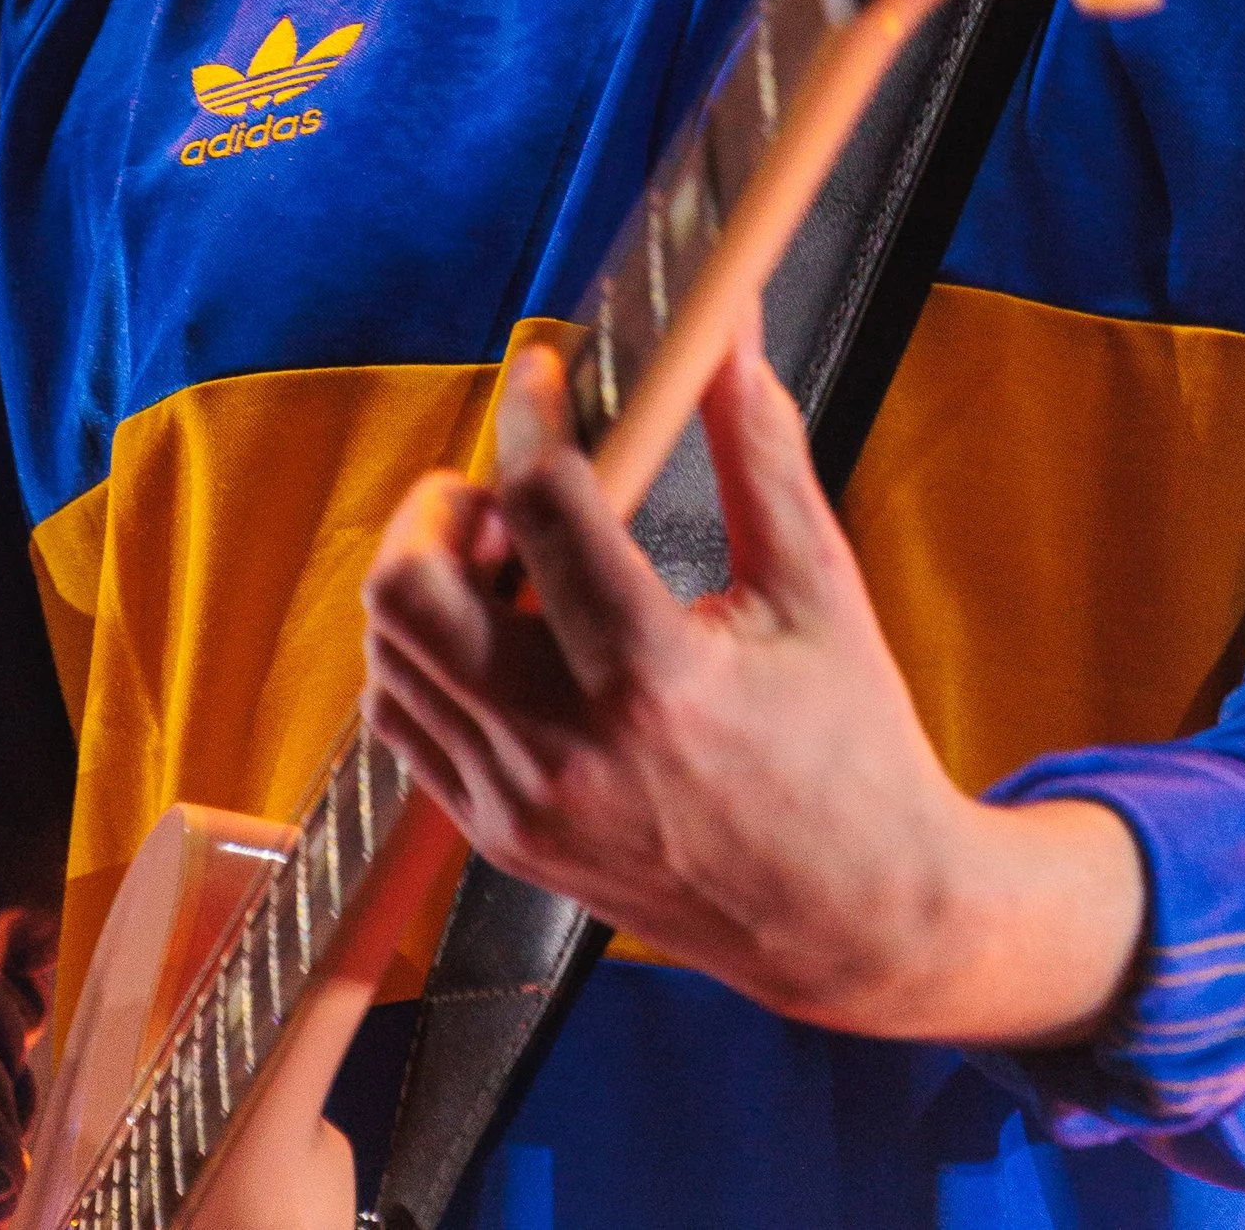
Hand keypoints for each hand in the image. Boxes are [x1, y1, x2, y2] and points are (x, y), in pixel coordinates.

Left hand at [361, 323, 1144, 1046]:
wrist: (854, 922)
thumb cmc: (849, 740)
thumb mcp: (816, 585)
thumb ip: (757, 443)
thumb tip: (728, 322)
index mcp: (656, 678)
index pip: (540, 504)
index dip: (529, 412)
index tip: (545, 372)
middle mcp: (568, 751)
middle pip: (409, 592)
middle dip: (438, 507)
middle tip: (500, 488)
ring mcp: (522, 806)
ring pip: (389, 656)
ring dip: (428, 578)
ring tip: (508, 556)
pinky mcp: (499, 840)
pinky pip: (407, 723)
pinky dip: (427, 655)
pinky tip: (499, 627)